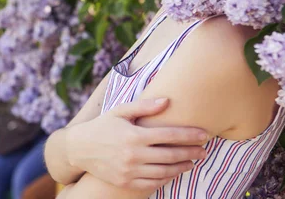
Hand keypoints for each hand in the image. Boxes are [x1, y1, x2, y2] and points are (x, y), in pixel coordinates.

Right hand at [65, 98, 207, 190]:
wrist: (79, 149)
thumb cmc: (103, 126)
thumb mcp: (121, 111)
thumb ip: (145, 106)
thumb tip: (167, 101)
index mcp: (134, 135)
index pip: (169, 135)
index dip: (189, 135)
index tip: (204, 134)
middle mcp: (133, 155)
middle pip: (170, 155)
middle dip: (191, 153)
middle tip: (205, 150)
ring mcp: (129, 171)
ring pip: (164, 172)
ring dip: (182, 167)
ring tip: (193, 162)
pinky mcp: (125, 182)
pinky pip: (151, 184)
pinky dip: (166, 179)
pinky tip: (173, 172)